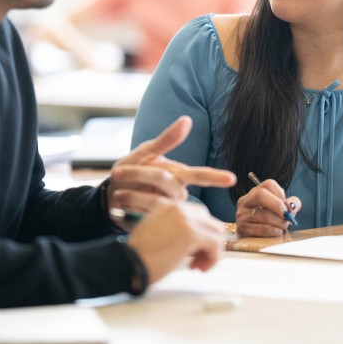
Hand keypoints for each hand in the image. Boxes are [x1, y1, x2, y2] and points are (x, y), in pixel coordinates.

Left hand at [108, 116, 235, 215]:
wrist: (110, 197)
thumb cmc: (130, 172)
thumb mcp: (145, 152)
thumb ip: (166, 140)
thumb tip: (187, 120)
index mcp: (178, 175)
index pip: (200, 175)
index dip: (215, 177)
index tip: (232, 179)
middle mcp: (178, 193)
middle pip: (165, 181)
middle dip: (140, 173)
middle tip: (117, 173)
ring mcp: (168, 209)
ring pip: (156, 197)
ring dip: (132, 190)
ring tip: (118, 188)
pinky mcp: (156, 223)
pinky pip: (146, 212)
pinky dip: (129, 204)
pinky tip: (121, 203)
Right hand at [126, 200, 226, 282]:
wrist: (128, 262)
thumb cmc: (138, 255)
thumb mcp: (157, 232)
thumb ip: (176, 229)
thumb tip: (198, 242)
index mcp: (168, 204)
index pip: (199, 215)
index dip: (200, 236)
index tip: (192, 253)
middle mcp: (178, 206)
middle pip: (210, 222)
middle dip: (208, 243)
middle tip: (196, 261)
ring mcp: (185, 218)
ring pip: (216, 232)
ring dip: (211, 252)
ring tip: (197, 265)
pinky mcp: (191, 233)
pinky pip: (215, 244)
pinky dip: (212, 259)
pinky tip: (198, 268)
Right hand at [235, 178, 301, 237]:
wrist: (254, 241)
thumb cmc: (271, 223)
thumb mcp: (282, 210)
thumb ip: (292, 204)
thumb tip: (291, 205)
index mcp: (255, 192)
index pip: (268, 184)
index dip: (281, 194)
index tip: (287, 206)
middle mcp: (246, 201)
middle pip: (260, 194)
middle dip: (277, 206)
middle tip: (287, 216)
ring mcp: (242, 214)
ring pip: (263, 214)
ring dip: (279, 222)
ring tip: (284, 227)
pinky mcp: (242, 228)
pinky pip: (262, 228)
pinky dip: (274, 231)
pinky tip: (278, 233)